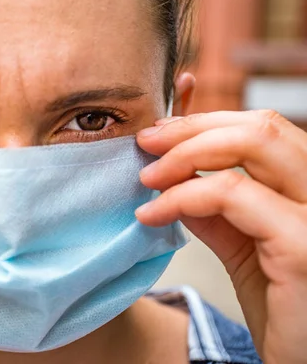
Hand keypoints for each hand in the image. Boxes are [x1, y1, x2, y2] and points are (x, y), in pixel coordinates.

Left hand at [135, 110, 306, 363]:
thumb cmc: (284, 312)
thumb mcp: (244, 251)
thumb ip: (218, 211)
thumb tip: (176, 179)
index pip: (265, 130)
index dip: (207, 122)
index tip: (159, 133)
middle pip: (260, 127)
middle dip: (191, 129)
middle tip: (145, 143)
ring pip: (254, 143)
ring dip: (185, 153)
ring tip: (147, 177)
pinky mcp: (304, 244)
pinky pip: (234, 194)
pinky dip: (184, 196)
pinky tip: (153, 214)